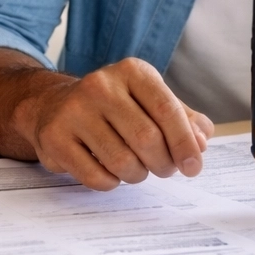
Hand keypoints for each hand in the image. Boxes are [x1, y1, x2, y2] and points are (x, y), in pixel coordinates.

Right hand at [19, 58, 214, 190]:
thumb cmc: (113, 107)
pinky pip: (96, 177)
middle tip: (164, 169)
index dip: (184, 143)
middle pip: (146, 139)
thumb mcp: (149, 100)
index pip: (166, 109)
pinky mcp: (55, 138)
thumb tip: (201, 141)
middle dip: (163, 164)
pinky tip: (110, 171)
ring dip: (137, 175)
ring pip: (122, 162)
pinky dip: (111, 183)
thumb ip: (183, 119)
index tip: (194, 166)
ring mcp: (74, 111)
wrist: (53, 105)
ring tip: (135, 169)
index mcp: (131, 71)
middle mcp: (100, 85)